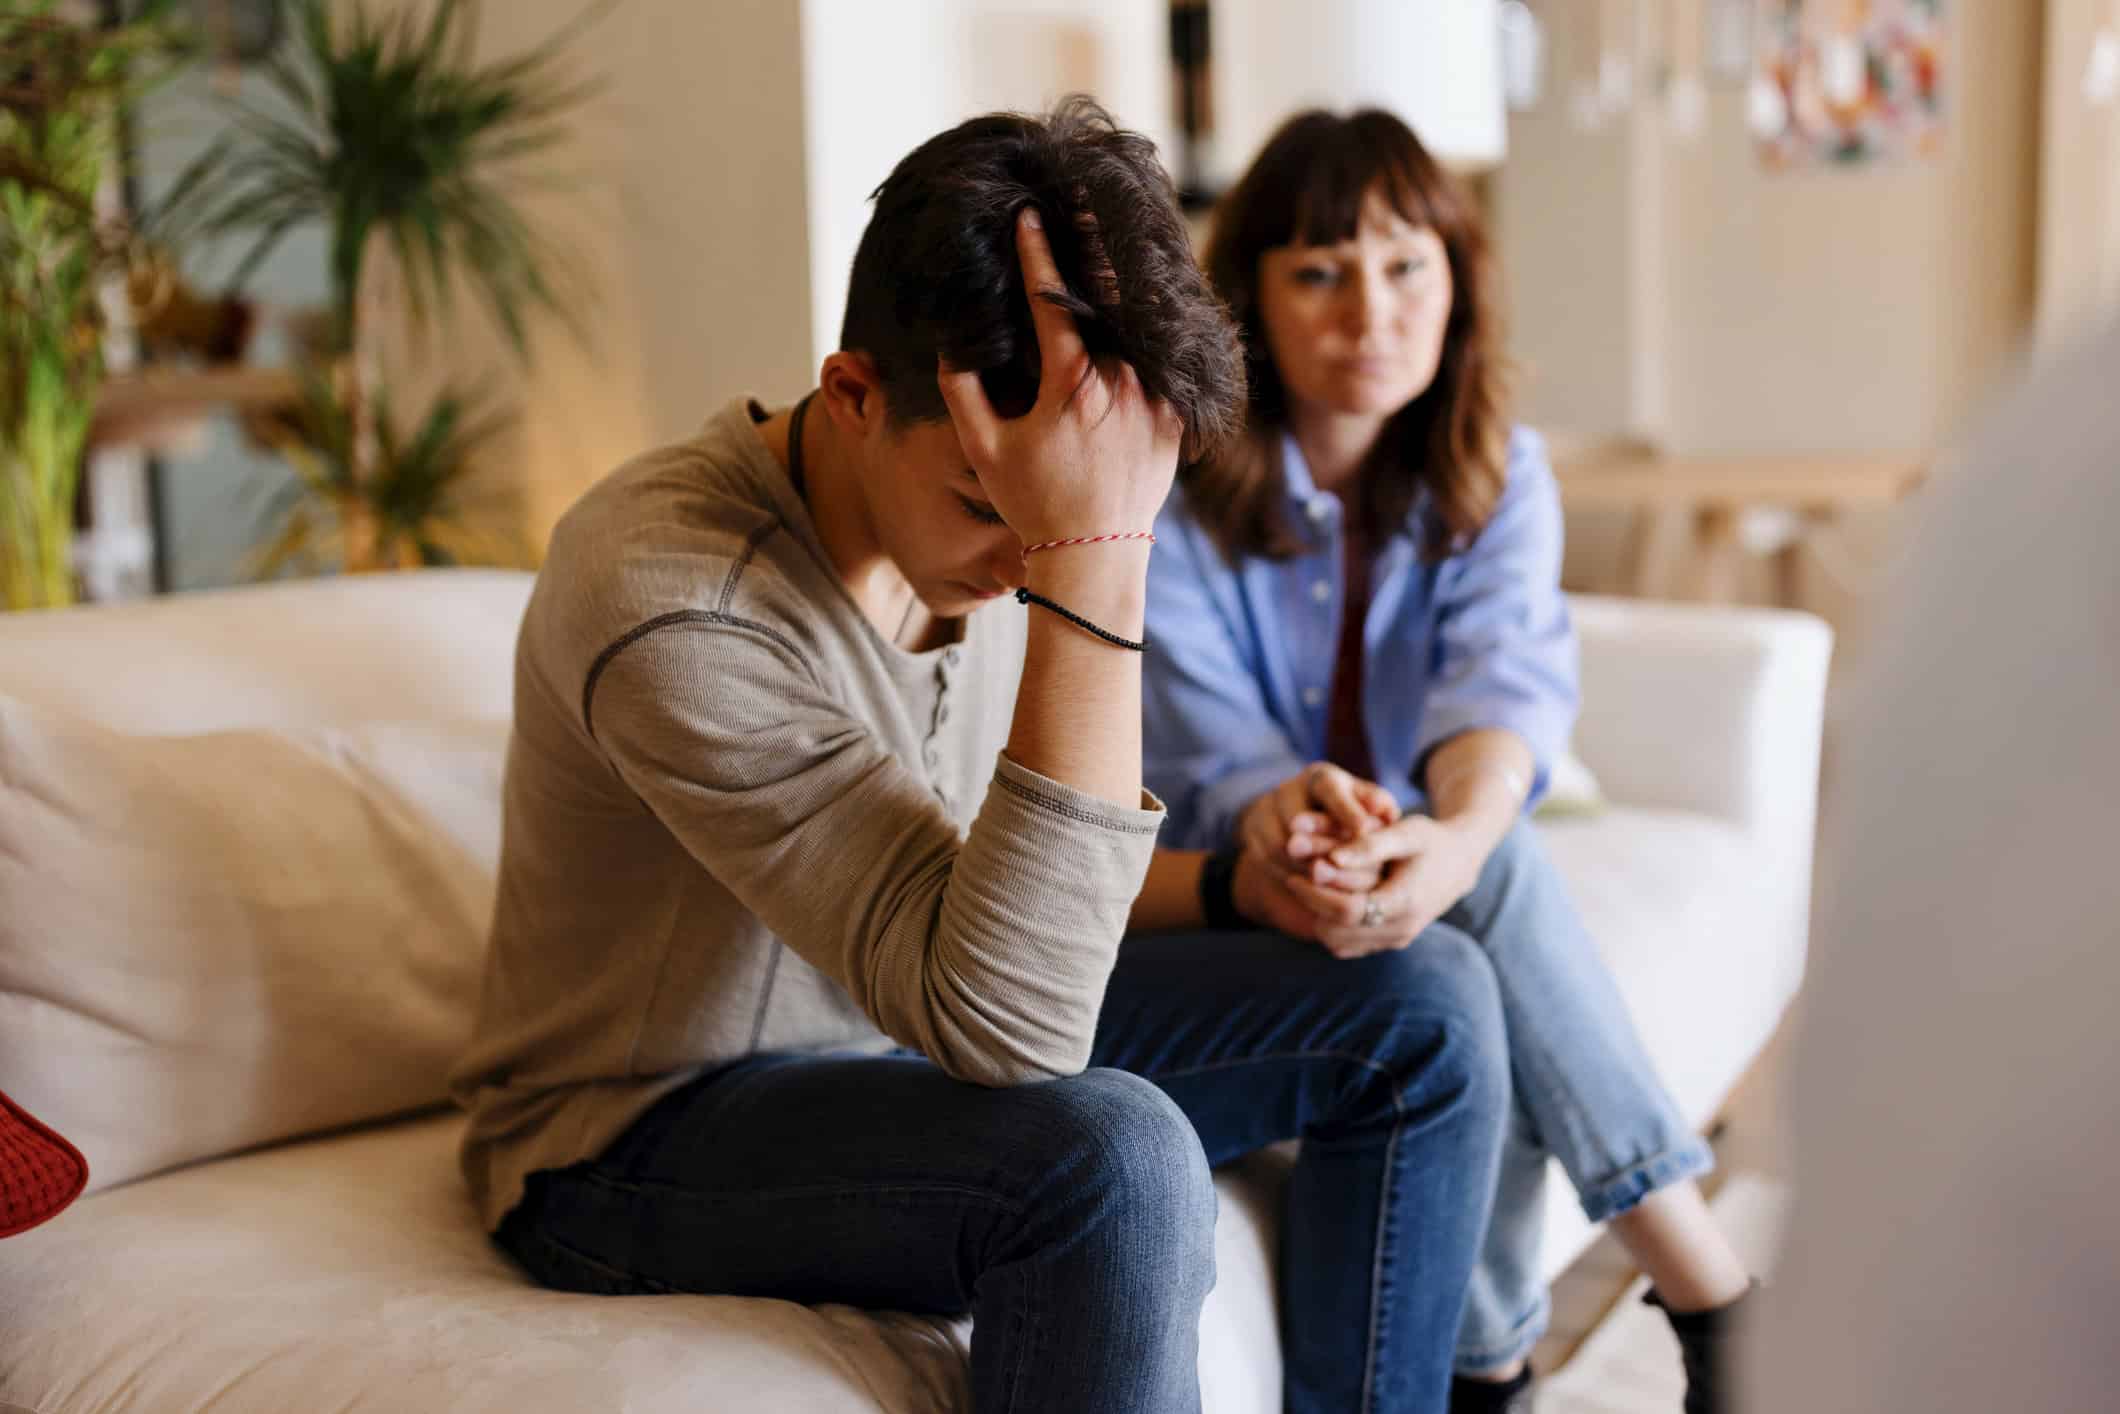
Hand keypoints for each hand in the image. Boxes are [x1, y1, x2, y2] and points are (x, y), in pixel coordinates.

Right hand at [936, 207, 1183, 545]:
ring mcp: (1155, 398)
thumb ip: (963, 390)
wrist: (1095, 554)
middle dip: (1094, 249)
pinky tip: (1150, 300)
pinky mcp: (1177, 416)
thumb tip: (951, 342)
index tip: (1030, 216)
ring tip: (1119, 238)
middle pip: (1108, 298)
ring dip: (1128, 283)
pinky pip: (1168, 358)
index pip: (1054, 300)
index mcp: (1073, 383)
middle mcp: (1122, 382)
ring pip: (1142, 324)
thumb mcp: (983, 448)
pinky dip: (1156, 327)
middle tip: (1085, 204)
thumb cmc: (1033, 503)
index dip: (1038, 254)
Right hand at [1238, 762, 1397, 872]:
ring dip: (1303, 868)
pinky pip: (1265, 857)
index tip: (1364, 831)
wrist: (1298, 822)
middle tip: (1338, 867)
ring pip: (1280, 845)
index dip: (1346, 811)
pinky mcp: (1252, 830)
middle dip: (1317, 846)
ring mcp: (1266, 809)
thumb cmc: (1347, 813)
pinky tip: (1306, 885)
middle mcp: (1289, 788)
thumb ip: (1376, 807)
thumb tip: (1389, 812)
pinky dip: (1286, 873)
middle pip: (1297, 820)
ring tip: (1327, 883)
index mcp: (1321, 777)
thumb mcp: (1364, 805)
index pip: (1330, 790)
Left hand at [1279, 816, 1488, 957]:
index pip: (1346, 911)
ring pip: (1340, 944)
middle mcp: (1402, 929)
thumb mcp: (1405, 832)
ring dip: (1319, 919)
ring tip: (1309, 888)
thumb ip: (1369, 845)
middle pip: (1338, 933)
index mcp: (1405, 902)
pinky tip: (1327, 899)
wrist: (1460, 862)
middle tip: (1296, 879)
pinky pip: (1349, 946)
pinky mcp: (1392, 943)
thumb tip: (1330, 860)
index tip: (1294, 876)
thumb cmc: (1430, 840)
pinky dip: (1332, 927)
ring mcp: (1398, 940)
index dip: (1314, 895)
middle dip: (1312, 907)